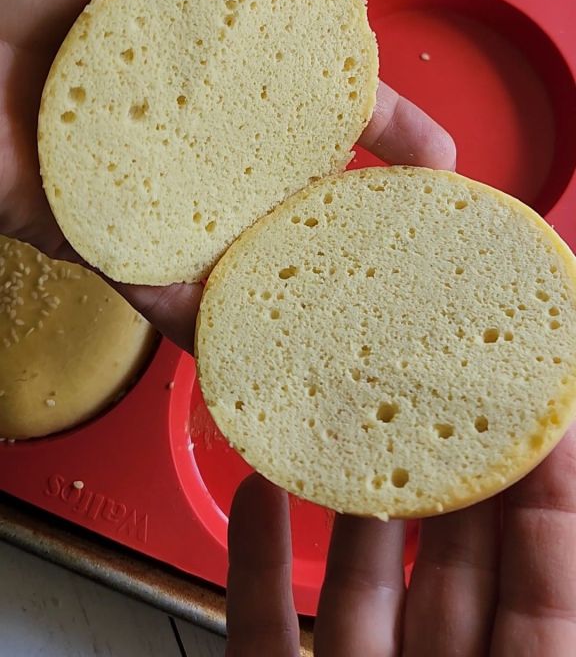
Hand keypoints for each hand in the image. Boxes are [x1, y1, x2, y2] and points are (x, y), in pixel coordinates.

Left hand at [0, 0, 454, 349]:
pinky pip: (142, 266)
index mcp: (200, 30)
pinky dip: (185, 304)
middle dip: (343, 203)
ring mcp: (132, 165)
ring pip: (225, 226)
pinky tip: (234, 331)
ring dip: (278, 264)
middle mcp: (177, 102)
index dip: (374, 112)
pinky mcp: (78, 217)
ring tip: (334, 302)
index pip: (308, 78)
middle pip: (279, 163)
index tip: (428, 149)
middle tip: (405, 239)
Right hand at [226, 425, 575, 655]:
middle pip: (446, 560)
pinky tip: (256, 496)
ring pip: (358, 584)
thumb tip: (569, 459)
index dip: (539, 480)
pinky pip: (268, 631)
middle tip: (424, 380)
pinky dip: (257, 563)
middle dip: (436, 466)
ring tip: (343, 415)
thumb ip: (555, 588)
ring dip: (346, 499)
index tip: (526, 397)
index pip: (541, 568)